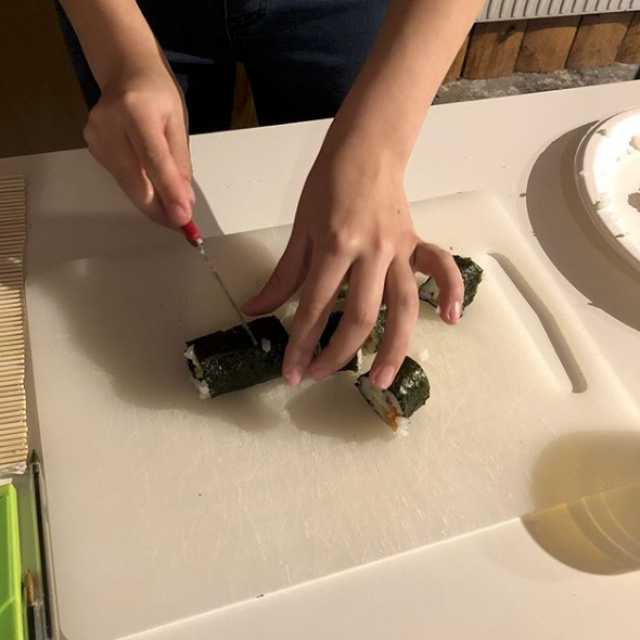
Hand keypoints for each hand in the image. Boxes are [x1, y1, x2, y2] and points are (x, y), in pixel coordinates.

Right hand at [83, 65, 193, 227]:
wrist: (125, 71)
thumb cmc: (157, 94)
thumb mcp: (177, 123)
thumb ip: (180, 163)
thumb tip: (184, 202)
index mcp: (136, 110)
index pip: (154, 159)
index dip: (169, 192)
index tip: (183, 218)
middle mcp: (109, 123)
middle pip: (135, 180)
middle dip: (160, 209)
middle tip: (182, 226)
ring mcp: (96, 136)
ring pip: (128, 185)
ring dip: (153, 203)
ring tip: (173, 210)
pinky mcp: (92, 148)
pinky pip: (122, 179)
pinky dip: (141, 190)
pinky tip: (155, 190)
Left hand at [243, 138, 463, 388]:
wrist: (366, 149)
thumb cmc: (329, 185)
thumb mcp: (300, 229)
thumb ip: (283, 275)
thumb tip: (255, 310)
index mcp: (335, 245)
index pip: (315, 307)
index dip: (300, 344)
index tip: (290, 373)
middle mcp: (371, 251)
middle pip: (360, 315)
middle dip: (337, 354)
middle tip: (319, 376)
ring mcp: (399, 249)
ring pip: (402, 305)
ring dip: (393, 347)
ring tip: (380, 380)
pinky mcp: (416, 244)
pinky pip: (441, 268)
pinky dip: (450, 291)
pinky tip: (449, 319)